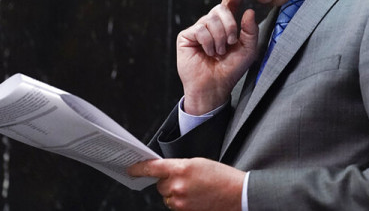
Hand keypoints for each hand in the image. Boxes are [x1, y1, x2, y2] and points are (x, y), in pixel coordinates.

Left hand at [128, 158, 243, 210]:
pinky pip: (174, 205)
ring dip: (174, 192)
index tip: (131, 169)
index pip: (152, 168)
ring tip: (194, 189)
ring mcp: (180, 201)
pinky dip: (180, 201)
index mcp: (181, 168)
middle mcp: (178, 185)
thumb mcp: (198, 163)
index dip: (139, 168)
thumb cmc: (221, 177)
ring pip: (166, 196)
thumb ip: (179, 166)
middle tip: (185, 179)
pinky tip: (194, 197)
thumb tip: (166, 171)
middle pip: (160, 184)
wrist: (237, 194)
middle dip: (168, 181)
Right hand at [177, 0, 258, 114]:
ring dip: (219, 38)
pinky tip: (207, 52)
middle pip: (220, 9)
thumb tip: (249, 11)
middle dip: (230, 26)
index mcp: (226, 26)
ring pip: (211, 19)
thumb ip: (251, 31)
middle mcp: (211, 25)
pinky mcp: (186, 36)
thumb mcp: (248, 50)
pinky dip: (208, 42)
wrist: (214, 86)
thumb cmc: (230, 70)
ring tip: (218, 52)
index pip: (229, 5)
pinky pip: (200, 29)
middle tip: (231, 42)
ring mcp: (198, 29)